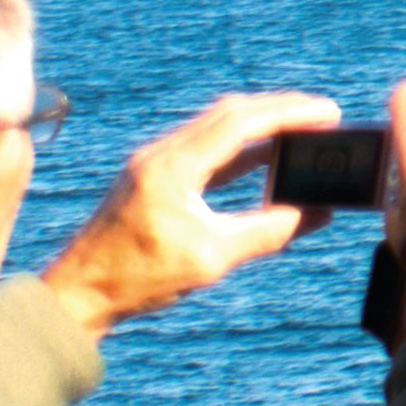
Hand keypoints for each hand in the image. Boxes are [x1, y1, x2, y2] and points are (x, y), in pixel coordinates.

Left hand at [29, 92, 338, 340]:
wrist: (76, 294)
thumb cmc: (136, 280)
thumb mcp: (211, 259)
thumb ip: (267, 232)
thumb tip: (316, 214)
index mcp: (173, 168)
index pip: (241, 122)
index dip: (290, 113)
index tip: (329, 113)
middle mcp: (160, 155)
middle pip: (230, 113)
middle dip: (281, 110)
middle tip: (324, 118)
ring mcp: (153, 163)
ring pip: (216, 126)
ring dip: (260, 125)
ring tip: (301, 134)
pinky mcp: (151, 177)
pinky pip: (204, 147)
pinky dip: (239, 146)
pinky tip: (262, 159)